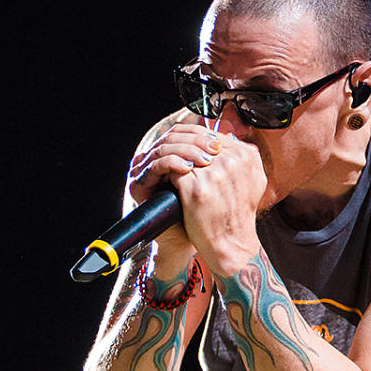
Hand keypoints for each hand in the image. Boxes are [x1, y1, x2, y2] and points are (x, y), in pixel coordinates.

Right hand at [126, 123, 223, 261]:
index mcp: (170, 152)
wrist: (187, 238)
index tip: (222, 142)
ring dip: (187, 151)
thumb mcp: (214, 180)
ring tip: (206, 160)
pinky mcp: (138, 184)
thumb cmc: (203, 210)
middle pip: (174, 136)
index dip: (203, 134)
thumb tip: (232, 137)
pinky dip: (172, 163)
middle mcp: (154, 157)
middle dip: (197, 141)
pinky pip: (155, 166)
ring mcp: (143, 170)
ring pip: (164, 147)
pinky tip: (188, 169)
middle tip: (215, 149)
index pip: (184, 131)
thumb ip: (218, 160)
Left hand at [172, 133, 267, 276]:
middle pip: (196, 141)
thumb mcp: (254, 180)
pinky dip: (167, 172)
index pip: (213, 135)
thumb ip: (242, 156)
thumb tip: (224, 138)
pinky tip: (164, 178)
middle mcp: (232, 162)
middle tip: (171, 153)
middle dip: (182, 146)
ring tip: (166, 165)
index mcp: (246, 156)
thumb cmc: (239, 214)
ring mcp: (214, 174)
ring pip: (183, 153)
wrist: (231, 243)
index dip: (196, 140)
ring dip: (172, 157)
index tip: (187, 147)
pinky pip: (174, 169)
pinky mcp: (196, 188)